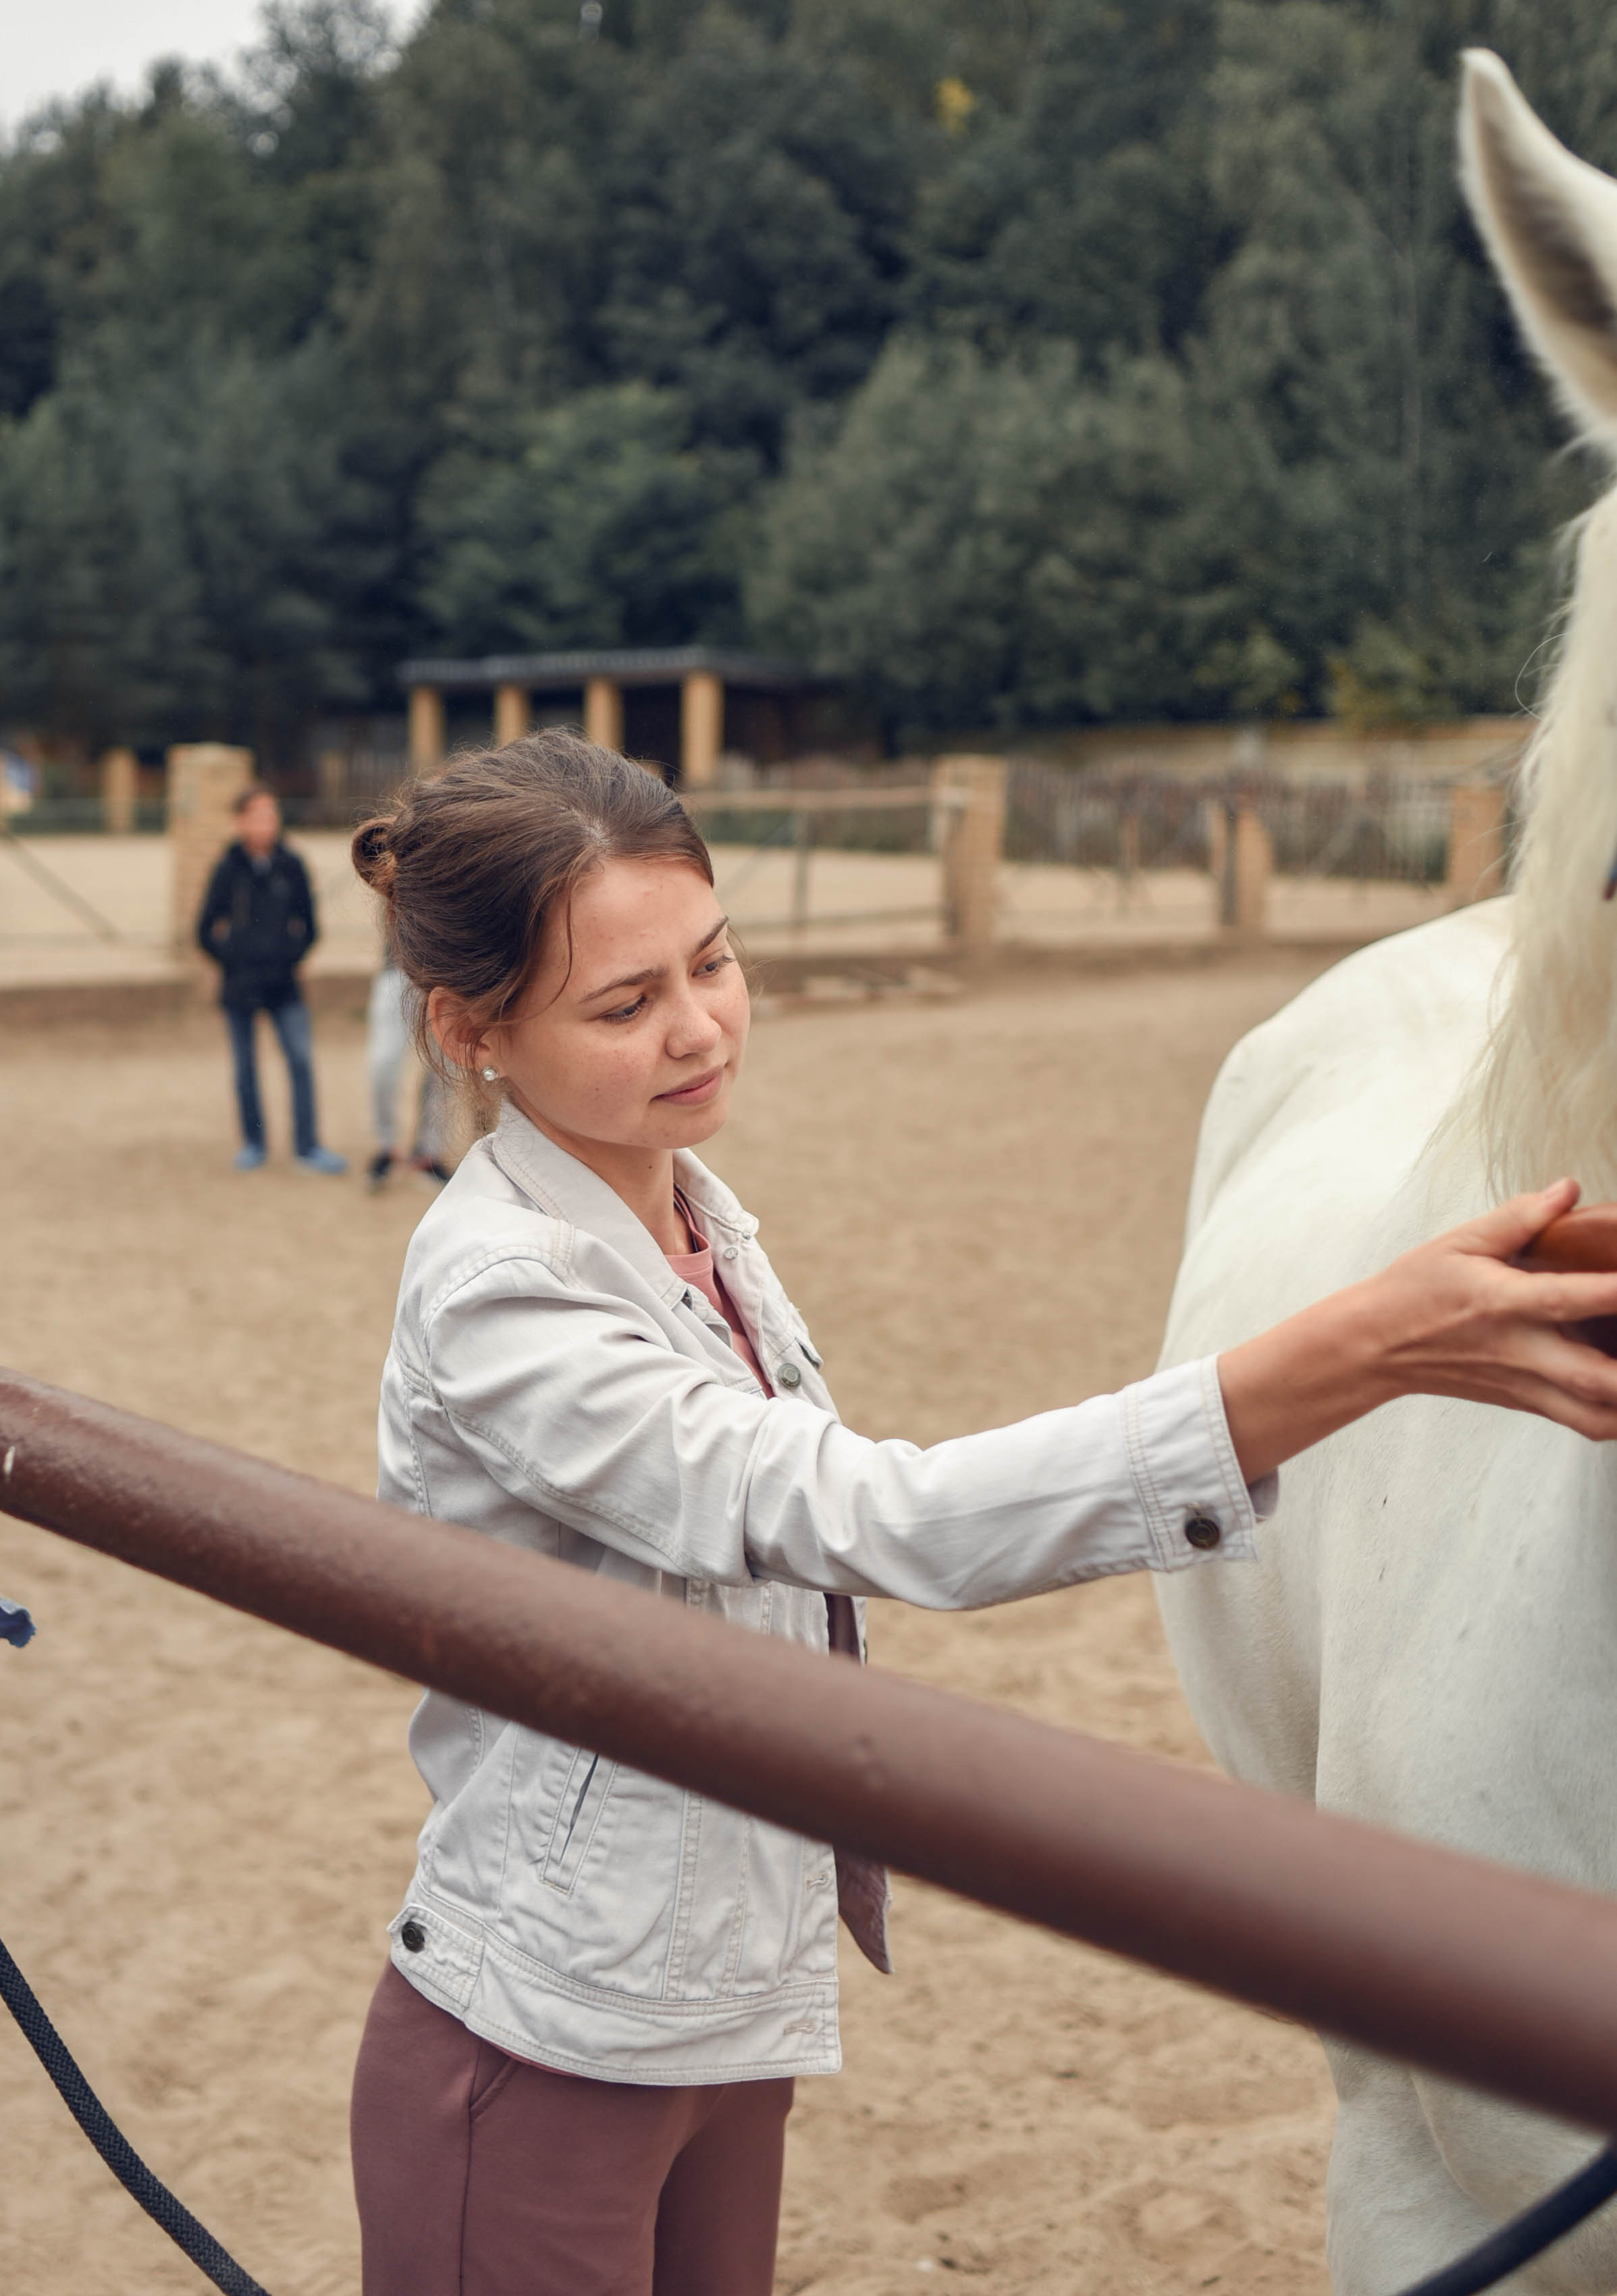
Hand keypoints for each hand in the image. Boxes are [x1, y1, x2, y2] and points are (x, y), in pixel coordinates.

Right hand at [1218, 1179, 1616, 1483]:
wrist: (1376, 1346)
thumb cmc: (1415, 1292)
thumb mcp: (1459, 1242)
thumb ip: (1519, 1216)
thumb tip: (1567, 1190)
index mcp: (1501, 1303)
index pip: (1566, 1298)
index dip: (1612, 1291)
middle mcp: (1519, 1351)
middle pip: (1596, 1379)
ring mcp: (1526, 1385)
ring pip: (1598, 1417)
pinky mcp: (1527, 1403)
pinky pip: (1586, 1423)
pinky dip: (1615, 1417)